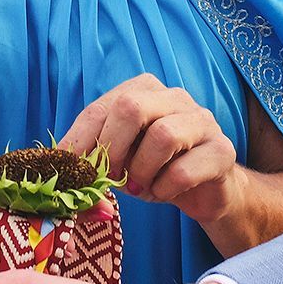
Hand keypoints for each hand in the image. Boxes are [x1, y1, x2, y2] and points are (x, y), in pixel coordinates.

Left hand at [63, 74, 239, 226]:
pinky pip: (185, 169)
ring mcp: (202, 120)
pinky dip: (165, 188)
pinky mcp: (222, 150)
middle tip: (111, 177)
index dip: (80, 142)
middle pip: (132, 107)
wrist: (204, 191)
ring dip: (142, 171)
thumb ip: (93, 158)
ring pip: (163, 135)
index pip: (100, 108)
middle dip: (112, 149)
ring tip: (139, 186)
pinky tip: (164, 192)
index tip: (70, 172)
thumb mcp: (118, 161)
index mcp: (142, 90)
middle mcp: (174, 97)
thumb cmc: (153, 170)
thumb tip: (60, 169)